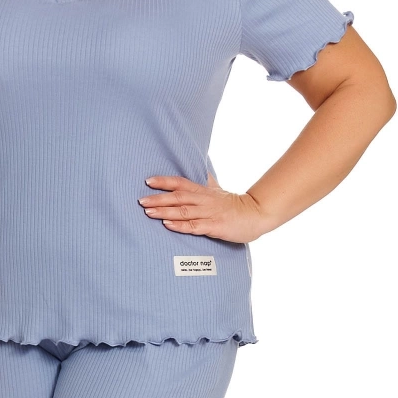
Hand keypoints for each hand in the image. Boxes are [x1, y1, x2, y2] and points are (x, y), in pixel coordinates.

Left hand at [137, 171, 269, 242]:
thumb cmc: (235, 205)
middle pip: (178, 197)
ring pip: (183, 211)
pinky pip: (194, 226)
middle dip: (158, 198)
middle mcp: (204, 200)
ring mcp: (209, 213)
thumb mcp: (218, 190)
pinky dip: (180, 226)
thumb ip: (206, 182)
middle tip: (141, 200)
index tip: (148, 181)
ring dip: (164, 212)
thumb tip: (199, 171)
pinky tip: (167, 225)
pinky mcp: (214, 227)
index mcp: (203, 191)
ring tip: (148, 212)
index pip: (180, 183)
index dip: (164, 181)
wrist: (256, 214)